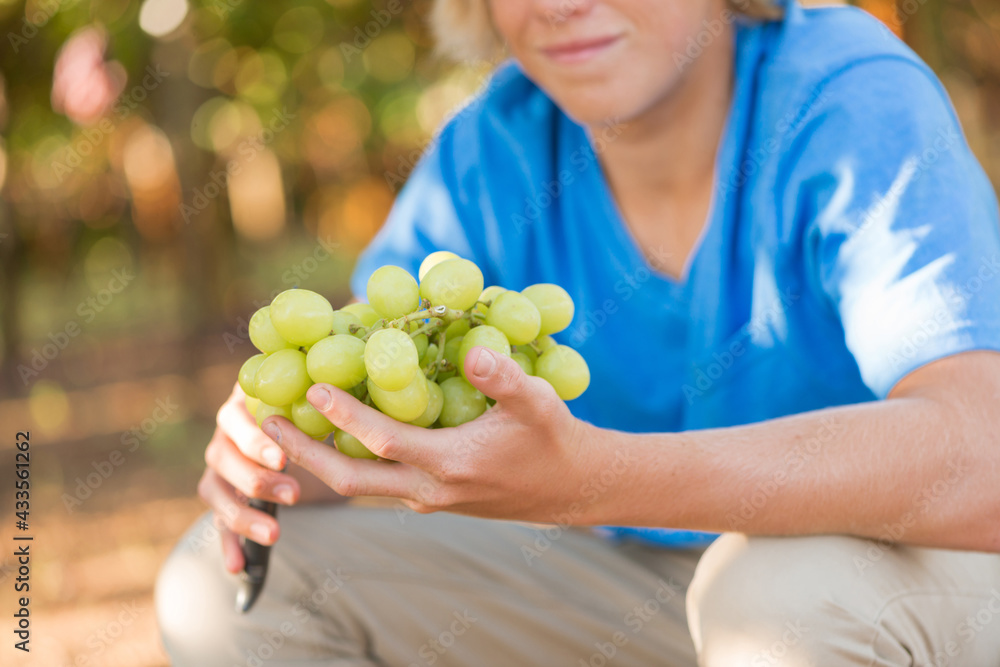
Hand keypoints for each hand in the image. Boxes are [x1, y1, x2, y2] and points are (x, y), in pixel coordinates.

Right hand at [198, 384, 301, 573]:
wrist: (303, 429)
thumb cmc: (312, 410)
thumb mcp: (314, 401)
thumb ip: (317, 400)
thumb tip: (336, 394)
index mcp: (242, 405)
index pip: (236, 421)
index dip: (256, 442)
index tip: (284, 460)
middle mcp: (225, 434)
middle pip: (223, 458)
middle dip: (257, 480)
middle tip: (293, 494)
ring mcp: (220, 467)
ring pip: (216, 492)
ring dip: (242, 515)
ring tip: (274, 534)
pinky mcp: (224, 497)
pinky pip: (219, 522)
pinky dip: (228, 544)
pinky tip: (239, 567)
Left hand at [260, 347, 603, 522]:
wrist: (572, 488)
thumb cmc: (555, 440)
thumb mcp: (539, 402)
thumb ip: (505, 379)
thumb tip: (473, 350)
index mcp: (451, 465)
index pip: (382, 440)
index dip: (343, 414)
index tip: (309, 389)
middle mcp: (430, 490)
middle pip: (350, 480)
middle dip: (303, 454)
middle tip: (264, 423)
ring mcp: (428, 500)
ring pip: (360, 487)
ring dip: (317, 462)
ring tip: (283, 430)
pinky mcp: (431, 499)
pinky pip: (377, 484)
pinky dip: (347, 462)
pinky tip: (330, 438)